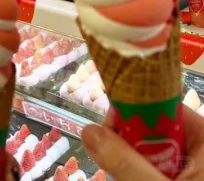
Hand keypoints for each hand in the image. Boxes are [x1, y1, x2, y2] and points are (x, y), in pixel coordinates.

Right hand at [83, 105, 203, 180]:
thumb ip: (126, 164)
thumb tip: (88, 131)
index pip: (161, 107)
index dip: (131, 113)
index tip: (106, 132)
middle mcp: (202, 150)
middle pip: (153, 131)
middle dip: (129, 150)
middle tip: (115, 171)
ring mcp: (195, 169)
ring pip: (151, 155)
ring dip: (133, 170)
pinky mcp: (188, 179)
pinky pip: (157, 172)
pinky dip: (141, 179)